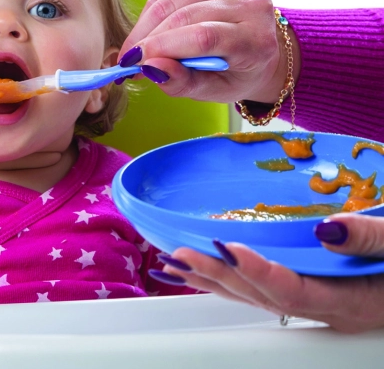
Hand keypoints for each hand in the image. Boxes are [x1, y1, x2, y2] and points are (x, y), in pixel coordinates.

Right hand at [119, 0, 298, 102]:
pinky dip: (152, 9)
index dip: (163, 47)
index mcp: (256, 40)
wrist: (259, 46)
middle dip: (148, 39)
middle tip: (128, 59)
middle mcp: (250, 4)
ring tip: (135, 46)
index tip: (134, 63)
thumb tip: (150, 68)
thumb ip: (183, 83)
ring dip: (145, 25)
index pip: (204, 37)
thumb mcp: (214, 91)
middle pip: (185, 16)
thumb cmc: (236, 73)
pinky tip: (149, 27)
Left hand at [154, 213, 383, 332]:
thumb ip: (371, 238)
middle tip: (177, 256)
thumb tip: (327, 228)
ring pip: (255, 296)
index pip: (293, 290)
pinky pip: (262, 288)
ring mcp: (317, 302)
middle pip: (261, 296)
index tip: (226, 248)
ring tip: (172, 264)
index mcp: (350, 301)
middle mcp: (326, 308)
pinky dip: (229, 277)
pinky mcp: (312, 290)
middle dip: (216, 275)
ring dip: (212, 279)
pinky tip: (205, 267)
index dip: (257, 271)